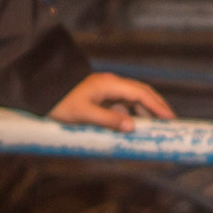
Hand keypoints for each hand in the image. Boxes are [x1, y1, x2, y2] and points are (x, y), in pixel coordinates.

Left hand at [48, 73, 174, 130]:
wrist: (41, 93)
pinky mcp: (99, 99)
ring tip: (155, 128)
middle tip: (169, 123)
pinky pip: (121, 107)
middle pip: (140, 94)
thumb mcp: (84, 114)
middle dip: (156, 107)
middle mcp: (111, 85)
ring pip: (131, 101)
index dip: (157, 106)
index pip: (141, 94)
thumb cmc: (60, 102)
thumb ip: (109, 120)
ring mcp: (105, 91)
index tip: (171, 118)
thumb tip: (132, 127)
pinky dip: (131, 116)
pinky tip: (133, 127)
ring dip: (144, 113)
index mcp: (110, 85)